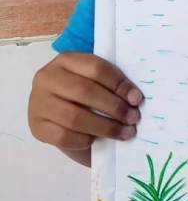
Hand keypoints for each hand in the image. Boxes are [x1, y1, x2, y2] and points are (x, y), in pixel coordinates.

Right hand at [28, 52, 142, 151]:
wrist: (62, 121)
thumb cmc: (85, 99)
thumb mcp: (96, 84)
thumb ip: (111, 86)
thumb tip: (135, 99)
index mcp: (66, 60)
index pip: (95, 67)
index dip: (119, 84)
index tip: (137, 98)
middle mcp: (47, 78)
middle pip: (85, 91)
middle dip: (114, 107)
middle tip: (133, 118)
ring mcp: (38, 103)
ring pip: (75, 117)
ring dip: (106, 127)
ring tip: (126, 132)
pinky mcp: (37, 127)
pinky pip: (64, 136)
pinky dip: (85, 140)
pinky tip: (97, 139)